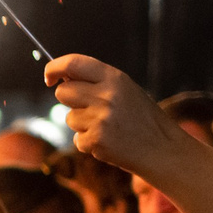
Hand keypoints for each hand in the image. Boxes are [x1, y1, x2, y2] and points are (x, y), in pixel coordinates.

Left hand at [45, 54, 175, 175]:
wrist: (162, 149)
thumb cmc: (142, 119)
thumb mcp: (126, 91)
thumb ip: (97, 83)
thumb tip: (62, 78)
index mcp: (115, 78)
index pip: (73, 63)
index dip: (54, 67)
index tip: (49, 77)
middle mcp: (107, 94)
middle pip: (63, 92)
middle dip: (70, 101)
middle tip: (91, 110)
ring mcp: (101, 117)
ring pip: (69, 118)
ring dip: (82, 125)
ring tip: (108, 128)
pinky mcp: (97, 139)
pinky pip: (77, 139)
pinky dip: (89, 143)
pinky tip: (109, 142)